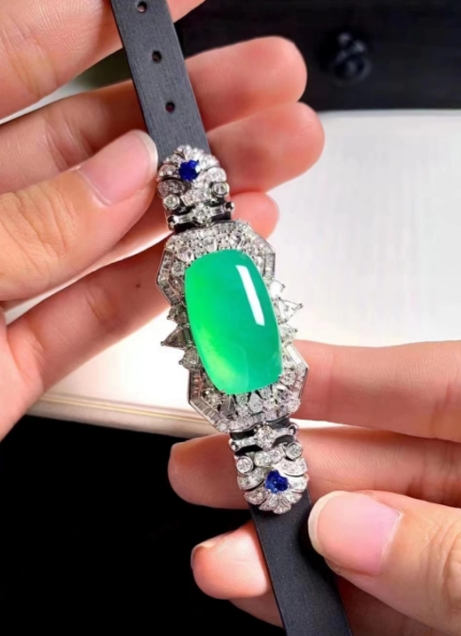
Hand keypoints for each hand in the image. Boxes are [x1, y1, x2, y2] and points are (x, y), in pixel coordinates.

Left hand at [0, 0, 322, 437]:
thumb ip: (28, 225)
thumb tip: (124, 175)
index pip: (28, 54)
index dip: (115, 19)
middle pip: (91, 143)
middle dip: (191, 114)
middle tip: (270, 90)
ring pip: (106, 230)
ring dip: (195, 202)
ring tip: (275, 169)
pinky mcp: (8, 361)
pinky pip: (88, 315)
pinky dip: (152, 288)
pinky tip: (214, 255)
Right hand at [170, 341, 460, 634]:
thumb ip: (444, 550)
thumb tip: (343, 528)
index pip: (412, 381)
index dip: (323, 375)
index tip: (248, 371)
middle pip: (375, 459)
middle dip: (282, 469)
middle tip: (202, 471)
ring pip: (372, 535)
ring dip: (292, 549)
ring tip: (223, 561)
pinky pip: (394, 594)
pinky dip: (335, 599)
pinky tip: (277, 597)